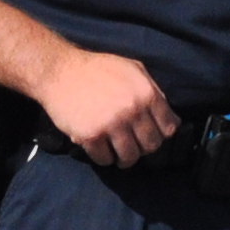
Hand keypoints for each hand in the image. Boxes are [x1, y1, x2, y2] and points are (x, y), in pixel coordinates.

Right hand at [36, 50, 175, 166]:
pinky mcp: (90, 136)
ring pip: (129, 157)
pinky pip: (105, 159)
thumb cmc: (97, 69)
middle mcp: (132, 110)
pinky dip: (103, 158)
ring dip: (124, 158)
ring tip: (117, 153)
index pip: (168, 128)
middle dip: (142, 148)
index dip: (160, 134)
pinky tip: (100, 148)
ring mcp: (111, 124)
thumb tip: (169, 117)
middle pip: (151, 146)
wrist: (60, 71)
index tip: (148, 135)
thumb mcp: (133, 69)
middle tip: (132, 145)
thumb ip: (152, 90)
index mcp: (146, 93)